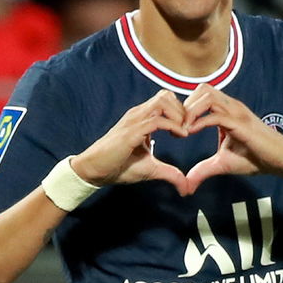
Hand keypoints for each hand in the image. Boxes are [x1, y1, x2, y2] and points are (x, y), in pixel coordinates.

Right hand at [71, 89, 189, 194]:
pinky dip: (173, 126)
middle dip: (183, 110)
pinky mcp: (131, 131)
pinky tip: (180, 137)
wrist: (94, 171)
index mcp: (142, 118)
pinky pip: (157, 120)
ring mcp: (134, 120)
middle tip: (189, 129)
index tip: (188, 130)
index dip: (181, 112)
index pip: (166, 101)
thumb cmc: (118, 166)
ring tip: (183, 132)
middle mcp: (138, 114)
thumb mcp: (151, 169)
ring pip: (163, 101)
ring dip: (179, 115)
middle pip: (166, 95)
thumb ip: (170, 174)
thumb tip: (186, 187)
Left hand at [183, 84, 282, 192]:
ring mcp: (237, 112)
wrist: (282, 160)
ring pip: (207, 96)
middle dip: (185, 105)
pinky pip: (215, 116)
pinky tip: (190, 134)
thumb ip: (203, 170)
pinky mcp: (241, 123)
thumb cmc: (256, 158)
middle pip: (202, 88)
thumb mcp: (223, 164)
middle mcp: (231, 106)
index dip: (185, 107)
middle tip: (176, 126)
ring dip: (190, 111)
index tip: (176, 127)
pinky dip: (199, 122)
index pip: (201, 95)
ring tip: (182, 130)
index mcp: (227, 111)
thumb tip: (186, 185)